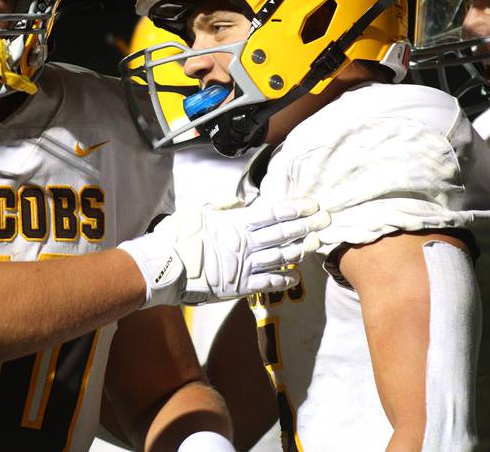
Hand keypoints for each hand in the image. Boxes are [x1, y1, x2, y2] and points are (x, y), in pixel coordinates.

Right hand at [118, 198, 328, 307]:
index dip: (295, 209)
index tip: (311, 205)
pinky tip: (295, 277)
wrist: (164, 268)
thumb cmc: (177, 237)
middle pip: (283, 233)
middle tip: (325, 221)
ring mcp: (244, 266)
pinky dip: (283, 279)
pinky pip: (267, 282)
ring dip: (300, 250)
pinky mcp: (239, 286)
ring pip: (280, 257)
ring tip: (315, 244)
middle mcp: (245, 243)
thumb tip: (238, 203)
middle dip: (306, 226)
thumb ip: (221, 205)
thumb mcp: (197, 210)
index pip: (273, 214)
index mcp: (236, 223)